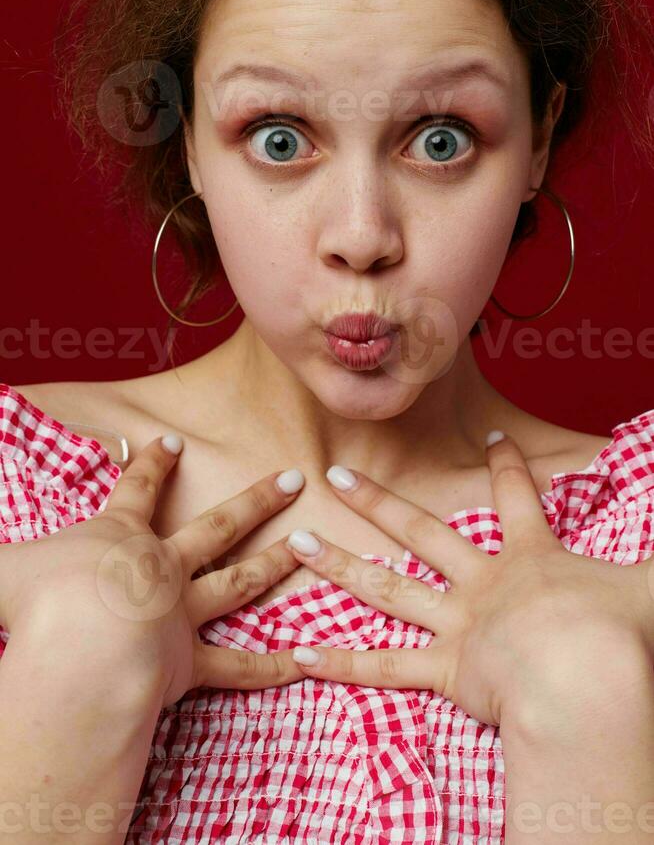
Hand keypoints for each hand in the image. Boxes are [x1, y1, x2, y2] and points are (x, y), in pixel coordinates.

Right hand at [0, 436, 310, 708]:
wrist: (83, 647)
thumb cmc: (39, 600)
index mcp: (119, 537)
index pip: (136, 490)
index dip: (151, 464)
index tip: (171, 442)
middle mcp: (162, 567)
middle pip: (216, 525)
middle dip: (254, 500)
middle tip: (291, 478)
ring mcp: (183, 614)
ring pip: (238, 583)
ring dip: (276, 564)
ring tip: (308, 547)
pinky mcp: (191, 665)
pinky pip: (237, 668)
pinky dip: (272, 668)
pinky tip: (306, 663)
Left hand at [285, 433, 653, 727]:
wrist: (586, 677)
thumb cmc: (621, 629)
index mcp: (530, 556)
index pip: (516, 497)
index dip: (506, 465)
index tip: (488, 436)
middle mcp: (482, 582)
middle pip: (421, 531)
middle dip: (378, 502)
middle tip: (337, 475)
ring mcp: (456, 623)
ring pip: (384, 588)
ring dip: (336, 564)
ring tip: (291, 543)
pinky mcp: (443, 670)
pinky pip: (383, 666)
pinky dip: (341, 660)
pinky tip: (297, 651)